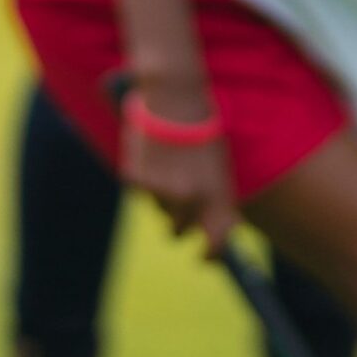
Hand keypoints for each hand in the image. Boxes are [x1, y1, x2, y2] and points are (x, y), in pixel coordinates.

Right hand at [120, 86, 238, 257]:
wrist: (176, 98)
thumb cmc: (201, 127)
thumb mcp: (218, 165)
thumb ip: (214, 197)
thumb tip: (207, 225)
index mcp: (218, 197)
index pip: (216, 243)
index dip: (210, 255)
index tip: (203, 258)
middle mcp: (192, 200)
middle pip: (177, 231)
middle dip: (176, 222)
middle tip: (175, 201)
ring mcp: (163, 192)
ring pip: (157, 208)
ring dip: (160, 193)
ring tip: (167, 159)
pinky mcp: (138, 182)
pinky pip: (138, 190)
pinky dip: (142, 175)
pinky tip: (150, 152)